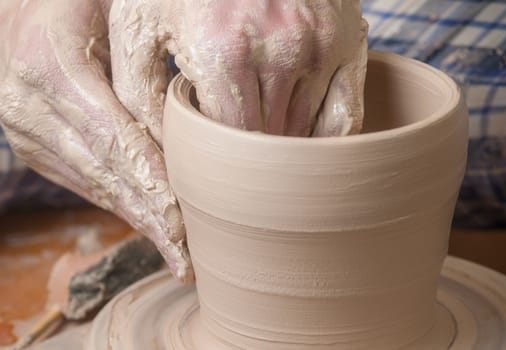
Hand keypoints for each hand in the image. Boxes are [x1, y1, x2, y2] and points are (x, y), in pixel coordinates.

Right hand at [0, 0, 192, 281]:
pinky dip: (119, 206)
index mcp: (52, 69)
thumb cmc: (75, 5)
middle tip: (185, 259)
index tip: (183, 224)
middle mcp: (31, 110)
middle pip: (105, 175)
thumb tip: (185, 133)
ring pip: (94, 186)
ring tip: (174, 254)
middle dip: (150, 220)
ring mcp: (27, 133)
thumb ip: (141, 75)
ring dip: (138, 222)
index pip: (114, 141)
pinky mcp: (34, 147)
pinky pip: (82, 182)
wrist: (18, 12)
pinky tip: (147, 225)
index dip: (151, 185)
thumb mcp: (111, 18)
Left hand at [109, 0, 367, 136]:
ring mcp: (320, 47)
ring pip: (305, 134)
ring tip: (262, 137)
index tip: (212, 165)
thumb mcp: (139, 27)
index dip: (221, 161)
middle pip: (270, 142)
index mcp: (223, 53)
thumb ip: (137, 95)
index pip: (231, 143)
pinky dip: (324, 138)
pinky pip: (345, 116)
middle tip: (235, 156)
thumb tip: (158, 156)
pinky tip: (302, 137)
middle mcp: (280, 52)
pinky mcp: (348, 41)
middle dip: (250, 156)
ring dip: (283, 146)